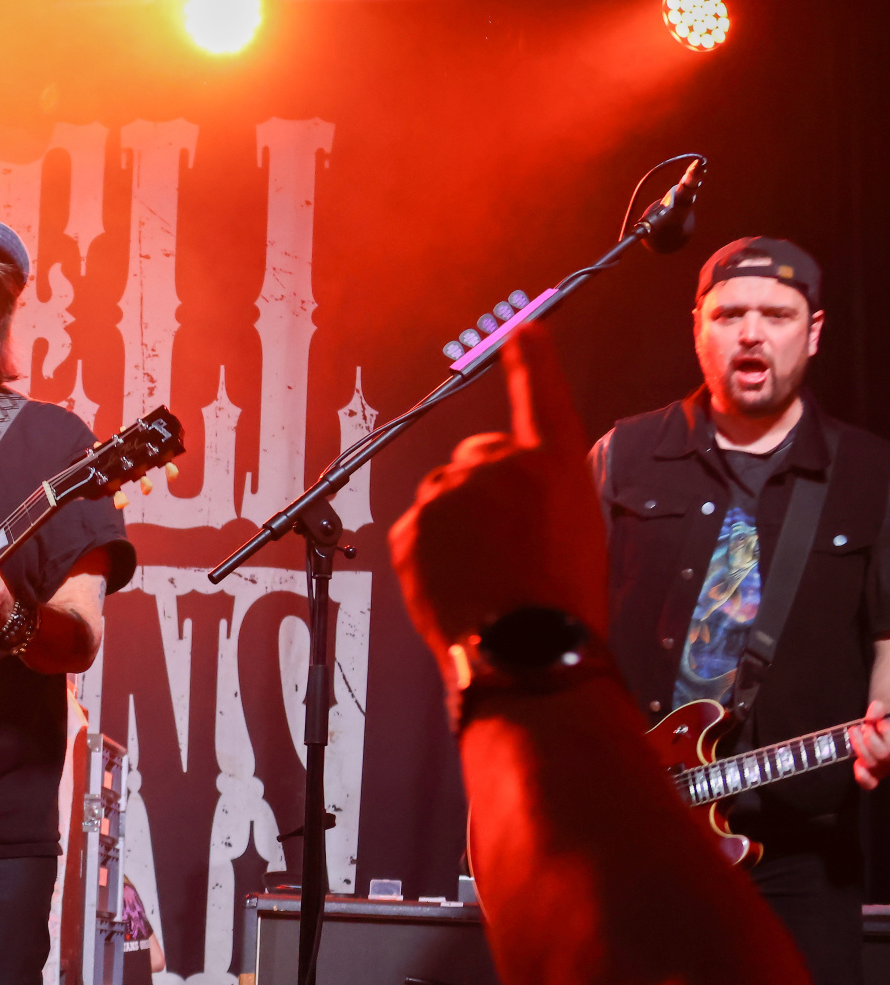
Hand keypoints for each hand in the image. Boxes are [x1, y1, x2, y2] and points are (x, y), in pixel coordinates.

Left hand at [389, 325, 608, 679]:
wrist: (526, 649)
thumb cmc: (564, 600)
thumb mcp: (578, 529)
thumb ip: (542, 491)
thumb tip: (512, 490)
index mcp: (552, 464)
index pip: (539, 394)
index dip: (530, 359)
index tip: (522, 329)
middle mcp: (497, 466)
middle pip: (476, 458)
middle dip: (482, 490)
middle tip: (502, 543)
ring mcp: (448, 495)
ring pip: (444, 496)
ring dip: (456, 523)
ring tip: (483, 571)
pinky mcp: (412, 528)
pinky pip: (418, 530)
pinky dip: (430, 553)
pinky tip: (457, 583)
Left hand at [851, 701, 889, 789]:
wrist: (885, 722)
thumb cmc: (886, 719)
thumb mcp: (886, 712)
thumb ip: (879, 710)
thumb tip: (872, 715)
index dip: (887, 732)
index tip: (880, 724)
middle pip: (883, 754)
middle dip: (870, 738)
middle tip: (865, 727)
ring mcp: (886, 767)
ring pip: (873, 763)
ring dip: (860, 746)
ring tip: (855, 731)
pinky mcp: (875, 773)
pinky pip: (870, 783)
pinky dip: (863, 777)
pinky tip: (858, 764)